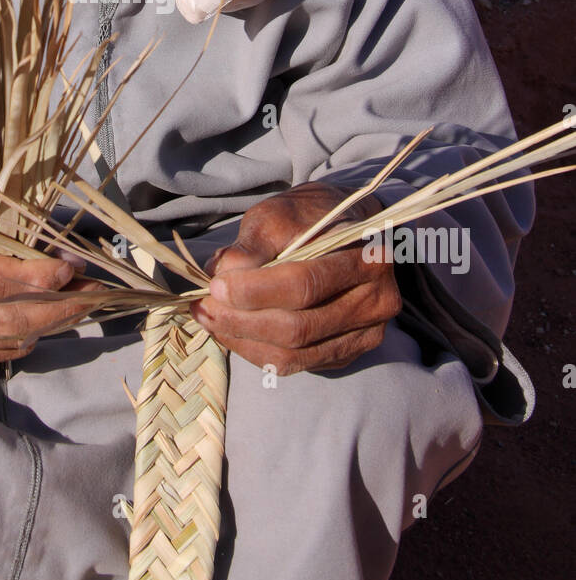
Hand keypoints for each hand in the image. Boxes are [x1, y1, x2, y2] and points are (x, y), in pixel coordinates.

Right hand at [0, 187, 98, 370]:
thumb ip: (20, 227)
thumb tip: (72, 258)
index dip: (35, 281)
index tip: (71, 271)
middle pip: (0, 317)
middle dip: (55, 308)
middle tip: (91, 294)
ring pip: (0, 339)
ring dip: (47, 324)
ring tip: (75, 305)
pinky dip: (23, 340)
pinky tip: (41, 321)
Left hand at [190, 182, 400, 375]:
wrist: (343, 230)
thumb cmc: (309, 219)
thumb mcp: (278, 215)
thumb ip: (252, 245)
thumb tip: (219, 273)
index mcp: (368, 257)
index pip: (304, 285)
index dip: (254, 291)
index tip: (214, 286)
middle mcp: (377, 301)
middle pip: (299, 327)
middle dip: (242, 321)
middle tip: (203, 308)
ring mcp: (366, 332)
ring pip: (296, 353)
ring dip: (244, 341)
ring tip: (210, 320)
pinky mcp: (349, 352)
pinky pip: (298, 364)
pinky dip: (258, 352)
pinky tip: (233, 333)